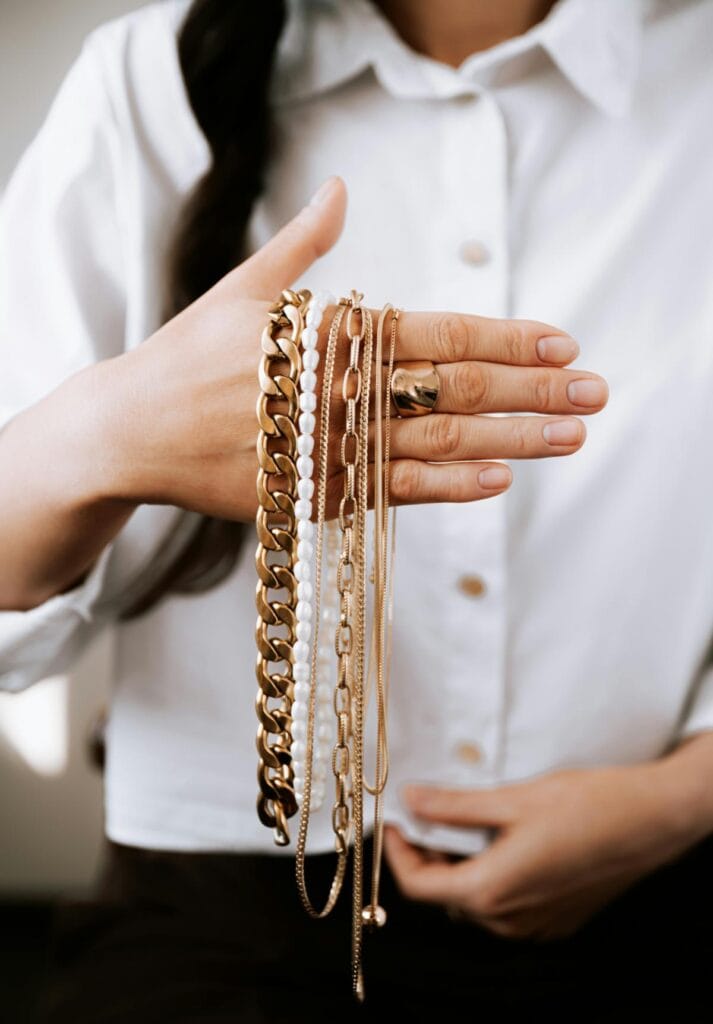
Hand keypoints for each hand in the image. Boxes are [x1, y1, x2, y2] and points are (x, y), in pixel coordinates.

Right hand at [88, 176, 607, 520]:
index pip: (438, 332)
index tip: (563, 344)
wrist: (130, 432)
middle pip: (454, 388)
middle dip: (532, 391)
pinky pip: (393, 493)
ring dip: (512, 440)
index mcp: (327, 332)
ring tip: (571, 439)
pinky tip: (499, 479)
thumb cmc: (186, 355)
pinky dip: (449, 487)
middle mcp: (337, 389)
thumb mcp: (241, 288)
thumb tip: (340, 189)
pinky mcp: (313, 495)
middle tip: (595, 394)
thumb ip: (302, 244)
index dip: (507, 337)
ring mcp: (327, 447)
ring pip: (438, 444)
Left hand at [385, 752, 712, 940]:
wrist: (651, 821)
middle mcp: (509, 920)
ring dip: (461, 868)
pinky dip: (493, 878)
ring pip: (476, 903)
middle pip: (446, 896)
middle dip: (430, 857)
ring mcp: (536, 926)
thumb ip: (454, 806)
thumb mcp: (512, 799)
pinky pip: (507, 908)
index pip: (419, 886)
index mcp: (491, 891)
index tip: (394, 821)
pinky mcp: (557, 920)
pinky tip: (504, 843)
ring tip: (467, 825)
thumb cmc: (587, 805)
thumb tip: (411, 800)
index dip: (398, 852)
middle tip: (428, 815)